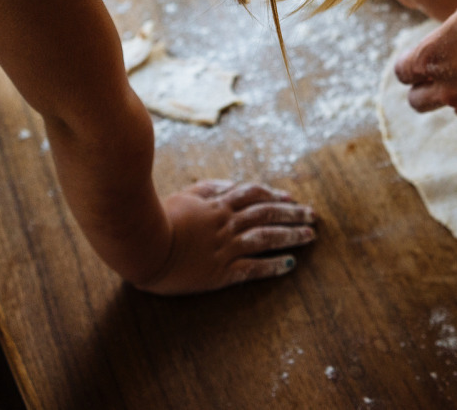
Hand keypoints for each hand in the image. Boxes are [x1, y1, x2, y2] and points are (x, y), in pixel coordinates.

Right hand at [136, 180, 315, 293]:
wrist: (142, 245)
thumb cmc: (157, 218)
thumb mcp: (184, 196)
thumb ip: (208, 189)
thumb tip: (230, 185)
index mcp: (217, 205)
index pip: (254, 195)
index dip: (275, 196)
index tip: (291, 199)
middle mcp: (226, 224)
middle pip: (267, 214)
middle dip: (293, 214)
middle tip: (313, 215)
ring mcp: (225, 248)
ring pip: (266, 238)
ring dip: (291, 236)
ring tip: (310, 235)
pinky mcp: (220, 271)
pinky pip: (253, 267)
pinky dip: (273, 265)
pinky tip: (290, 264)